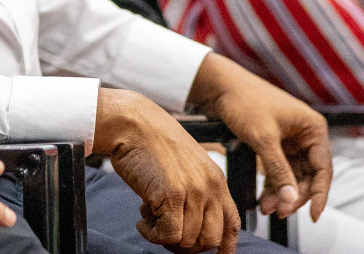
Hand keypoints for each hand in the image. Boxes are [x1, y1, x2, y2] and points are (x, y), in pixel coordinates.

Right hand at [94, 88, 239, 253]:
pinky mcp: (172, 196)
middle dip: (187, 244)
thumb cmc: (152, 141)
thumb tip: (193, 224)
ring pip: (187, 241)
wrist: (131, 122)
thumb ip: (197, 189)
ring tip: (149, 214)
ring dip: (165, 236)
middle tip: (166, 231)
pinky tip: (141, 219)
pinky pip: (168, 236)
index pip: (232, 224)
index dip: (225, 247)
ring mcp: (193, 191)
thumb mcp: (187, 164)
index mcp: (216, 179)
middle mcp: (210, 186)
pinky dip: (152, 234)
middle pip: (211, 240)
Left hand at [186, 54, 331, 221]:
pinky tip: (264, 199)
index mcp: (312, 128)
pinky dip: (272, 185)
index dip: (319, 195)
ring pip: (293, 176)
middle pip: (308, 175)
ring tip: (267, 209)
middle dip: (294, 196)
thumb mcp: (263, 139)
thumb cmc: (244, 102)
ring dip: (282, 193)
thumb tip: (291, 200)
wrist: (219, 85)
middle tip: (279, 212)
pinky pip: (279, 170)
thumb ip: (279, 171)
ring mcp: (290, 139)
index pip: (323, 169)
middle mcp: (306, 133)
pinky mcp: (275, 143)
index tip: (313, 216)